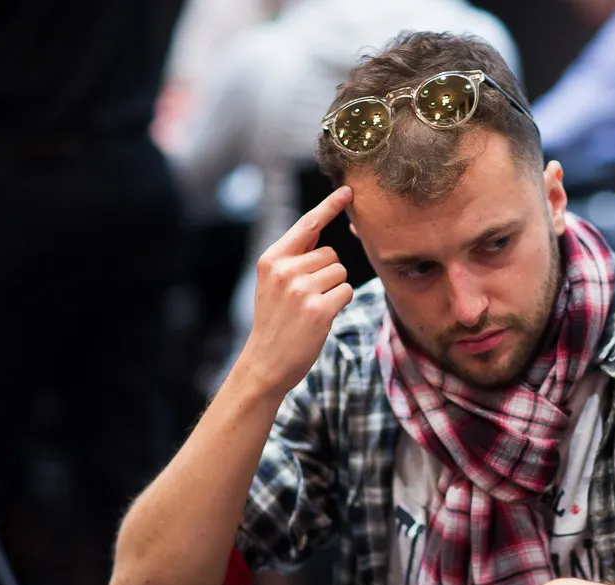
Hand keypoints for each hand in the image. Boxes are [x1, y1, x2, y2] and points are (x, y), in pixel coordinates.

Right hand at [237, 186, 354, 396]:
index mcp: (271, 259)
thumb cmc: (275, 322)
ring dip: (334, 289)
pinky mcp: (318, 309)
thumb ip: (294, 257)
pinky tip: (320, 318)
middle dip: (328, 274)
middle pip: (331, 254)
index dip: (330, 206)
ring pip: (341, 272)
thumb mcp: (273, 283)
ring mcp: (301, 289)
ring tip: (311, 308)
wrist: (265, 362)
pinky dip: (339, 303)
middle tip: (306, 299)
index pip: (307, 225)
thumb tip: (320, 230)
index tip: (349, 191)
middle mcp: (285, 270)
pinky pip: (346, 291)